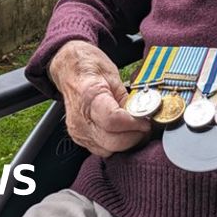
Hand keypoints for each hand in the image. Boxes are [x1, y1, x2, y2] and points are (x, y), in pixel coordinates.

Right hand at [49, 41, 151, 157]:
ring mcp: (78, 130)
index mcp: (90, 96)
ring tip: (134, 128)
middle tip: (145, 126)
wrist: (68, 69)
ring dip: (126, 142)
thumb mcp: (113, 75)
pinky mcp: (78, 137)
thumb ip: (128, 99)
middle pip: (112, 141)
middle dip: (134, 136)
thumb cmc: (88, 67)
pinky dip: (115, 144)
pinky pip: (101, 149)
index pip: (113, 121)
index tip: (147, 121)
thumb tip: (144, 114)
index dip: (135, 124)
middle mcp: (80, 118)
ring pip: (108, 149)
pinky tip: (121, 131)